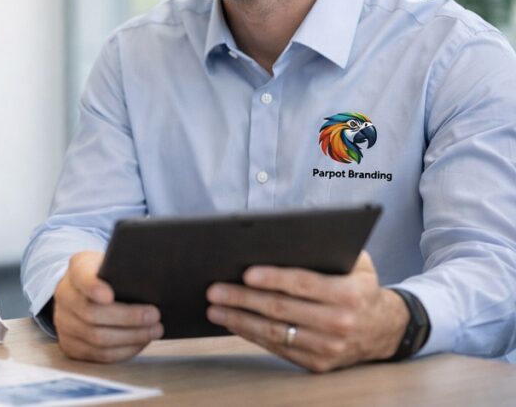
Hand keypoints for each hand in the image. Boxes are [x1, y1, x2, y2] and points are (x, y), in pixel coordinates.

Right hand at [53, 251, 163, 361]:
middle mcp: (64, 296)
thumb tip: (152, 281)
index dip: (93, 288)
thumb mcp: (111, 262)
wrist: (81, 290)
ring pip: (97, 338)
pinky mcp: (70, 344)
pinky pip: (98, 354)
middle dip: (128, 318)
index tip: (109, 295)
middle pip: (92, 314)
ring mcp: (63, 322)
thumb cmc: (104, 276)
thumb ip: (124, 268)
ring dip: (131, 337)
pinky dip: (123, 350)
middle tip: (154, 316)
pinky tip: (139, 342)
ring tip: (153, 331)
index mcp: (76, 270)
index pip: (82, 278)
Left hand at [205, 251, 408, 371]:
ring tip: (215, 308)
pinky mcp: (319, 364)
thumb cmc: (360, 286)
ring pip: (275, 333)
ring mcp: (329, 348)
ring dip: (240, 320)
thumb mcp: (357, 261)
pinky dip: (252, 335)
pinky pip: (278, 349)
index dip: (273, 278)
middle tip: (215, 290)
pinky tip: (234, 323)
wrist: (386, 329)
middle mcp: (340, 323)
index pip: (303, 284)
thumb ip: (328, 247)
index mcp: (350, 294)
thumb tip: (286, 236)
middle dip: (243, 299)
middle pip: (281, 309)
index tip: (245, 274)